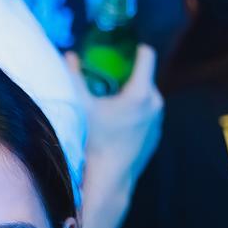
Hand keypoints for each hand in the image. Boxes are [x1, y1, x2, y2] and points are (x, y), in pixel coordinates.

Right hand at [66, 45, 162, 171]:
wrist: (108, 179)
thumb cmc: (95, 141)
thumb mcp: (82, 105)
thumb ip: (75, 77)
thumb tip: (69, 55)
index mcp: (141, 93)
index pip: (147, 56)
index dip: (135, 49)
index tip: (123, 49)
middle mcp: (156, 105)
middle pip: (145, 78)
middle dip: (129, 76)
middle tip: (109, 79)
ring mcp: (158, 122)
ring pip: (147, 98)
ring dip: (133, 95)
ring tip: (113, 102)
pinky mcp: (156, 137)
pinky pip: (148, 116)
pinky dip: (137, 114)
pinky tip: (119, 123)